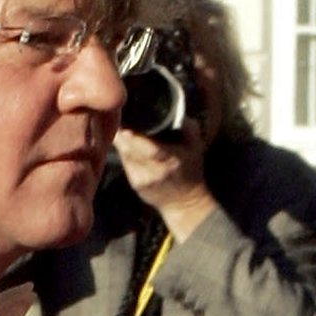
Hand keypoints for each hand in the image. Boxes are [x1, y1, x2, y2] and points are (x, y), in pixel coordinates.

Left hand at [113, 118, 216, 240]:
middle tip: (119, 121)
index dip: (134, 138)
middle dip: (122, 136)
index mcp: (170, 161)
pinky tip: (125, 143)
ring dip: (121, 142)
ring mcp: (142, 179)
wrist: (184, 203)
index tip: (126, 126)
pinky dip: (124, 152)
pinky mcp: (134, 184)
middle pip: (131, 152)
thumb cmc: (191, 172)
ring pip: (125, 156)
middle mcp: (154, 171)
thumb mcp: (196, 149)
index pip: (149, 149)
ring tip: (121, 128)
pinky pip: (125, 163)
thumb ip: (189, 129)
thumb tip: (178, 112)